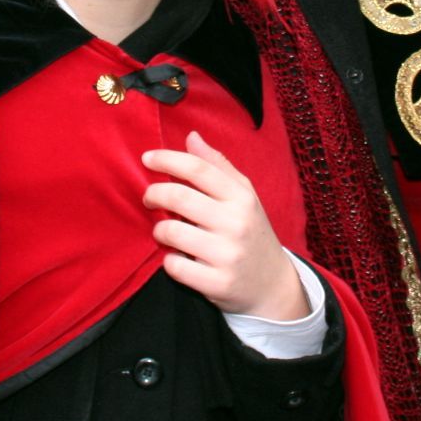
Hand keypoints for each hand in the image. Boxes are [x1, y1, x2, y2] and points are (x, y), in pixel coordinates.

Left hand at [141, 131, 307, 320]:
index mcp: (241, 197)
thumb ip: (217, 166)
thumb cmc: (251, 231)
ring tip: (163, 231)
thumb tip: (191, 137)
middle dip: (154, 193)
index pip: (198, 169)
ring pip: (172, 232)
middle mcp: (236, 223)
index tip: (147, 158)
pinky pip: (176, 266)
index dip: (168, 160)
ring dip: (159, 230)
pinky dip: (168, 260)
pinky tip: (175, 257)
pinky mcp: (217, 283)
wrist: (273, 283)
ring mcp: (227, 254)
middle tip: (149, 197)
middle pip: (180, 197)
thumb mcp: (243, 195)